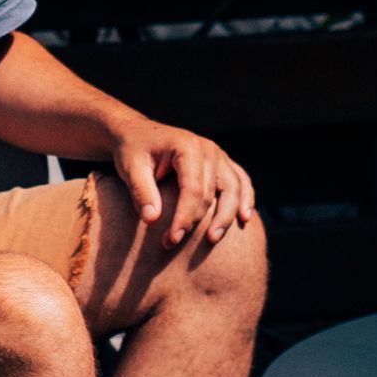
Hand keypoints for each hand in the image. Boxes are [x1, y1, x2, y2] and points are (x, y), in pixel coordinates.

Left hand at [110, 119, 255, 248]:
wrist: (138, 133)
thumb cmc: (133, 150)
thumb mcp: (130, 168)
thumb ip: (141, 192)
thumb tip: (151, 219)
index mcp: (187, 147)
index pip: (192, 189)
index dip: (184, 217)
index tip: (171, 239)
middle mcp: (208, 149)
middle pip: (212, 192)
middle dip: (196, 221)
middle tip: (176, 243)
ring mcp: (218, 155)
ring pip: (233, 188)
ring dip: (227, 215)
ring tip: (213, 238)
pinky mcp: (221, 162)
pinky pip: (241, 180)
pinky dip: (246, 198)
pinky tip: (244, 218)